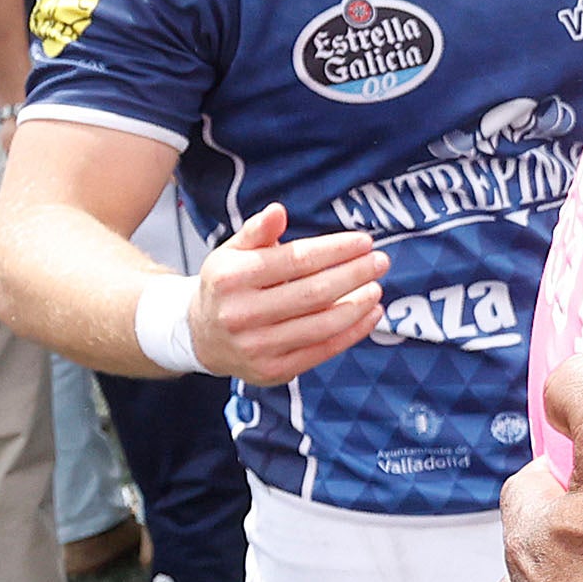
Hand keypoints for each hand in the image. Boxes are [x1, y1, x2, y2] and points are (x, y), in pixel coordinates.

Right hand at [191, 203, 385, 384]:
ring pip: (322, 325)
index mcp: (230, 278)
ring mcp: (256, 346)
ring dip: (358, 305)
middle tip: (381, 261)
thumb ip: (257, 232)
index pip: (296, 260)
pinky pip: (322, 350)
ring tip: (377, 287)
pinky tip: (371, 314)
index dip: (336, 250)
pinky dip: (353, 332)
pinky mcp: (272, 370)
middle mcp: (240, 313)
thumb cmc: (227, 287)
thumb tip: (278, 211)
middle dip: (354, 274)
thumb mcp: (232, 253)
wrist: (202, 337)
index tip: (364, 241)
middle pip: (314, 293)